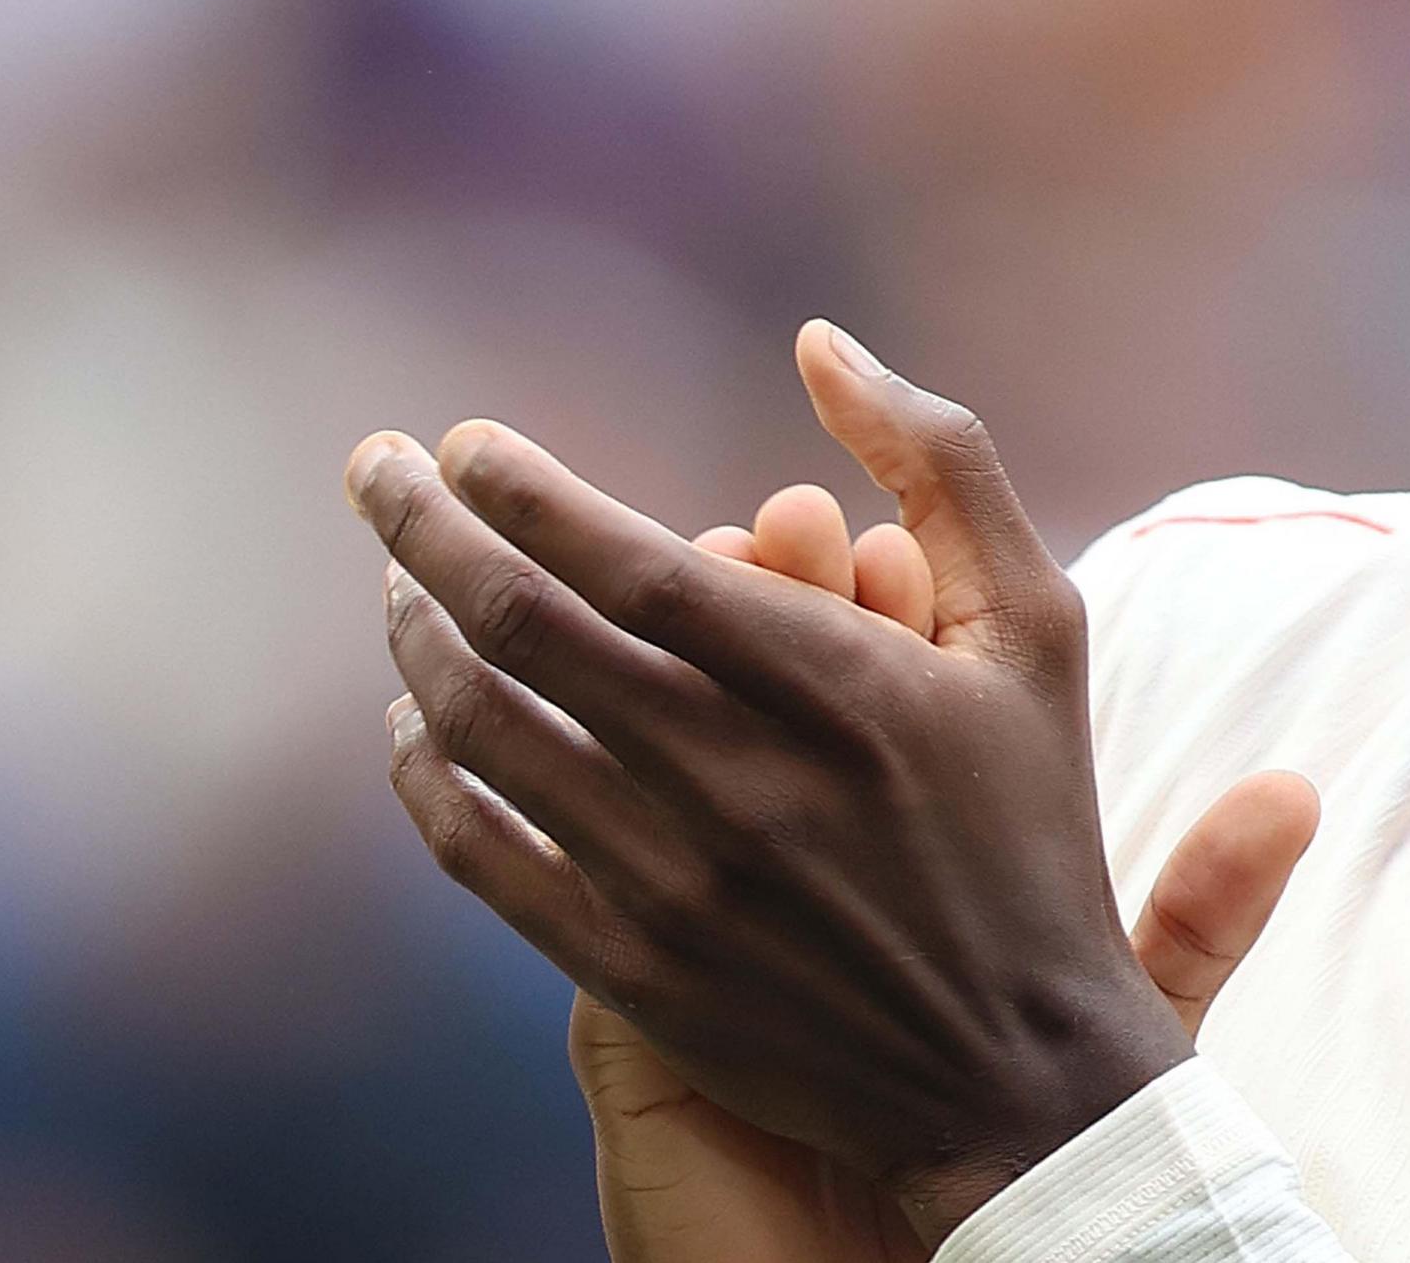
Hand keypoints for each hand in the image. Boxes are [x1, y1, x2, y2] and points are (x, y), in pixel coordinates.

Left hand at [360, 321, 1300, 1244]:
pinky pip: (480, 853)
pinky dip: (425, 775)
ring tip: (394, 581)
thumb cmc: (1029, 821)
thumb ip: (940, 463)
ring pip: (485, 733)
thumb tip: (817, 341)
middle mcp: (750, 789)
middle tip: (374, 467)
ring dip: (415, 636)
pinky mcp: (633, 973)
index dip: (527, 491)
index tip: (466, 440)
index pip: (637, 566)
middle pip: (527, 630)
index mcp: (848, 692)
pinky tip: (417, 722)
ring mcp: (680, 889)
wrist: (1018, 1068)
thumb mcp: (1034, 623)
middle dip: (423, 527)